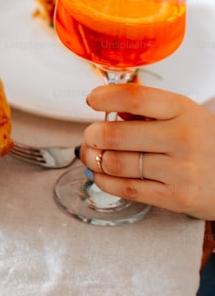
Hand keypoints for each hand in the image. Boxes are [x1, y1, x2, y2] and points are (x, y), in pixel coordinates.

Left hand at [81, 84, 214, 218]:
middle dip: (92, 136)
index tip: (92, 101)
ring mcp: (180, 170)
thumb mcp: (183, 115)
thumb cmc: (203, 142)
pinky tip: (103, 174)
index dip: (105, 98)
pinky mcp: (176, 197)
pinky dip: (104, 180)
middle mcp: (183, 138)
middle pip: (114, 135)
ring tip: (93, 155)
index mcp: (183, 110)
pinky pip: (124, 189)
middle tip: (91, 136)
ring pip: (114, 163)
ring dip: (93, 159)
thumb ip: (146, 109)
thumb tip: (107, 106)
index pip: (134, 98)